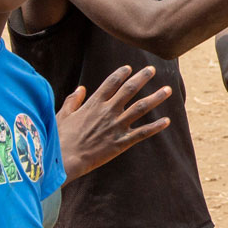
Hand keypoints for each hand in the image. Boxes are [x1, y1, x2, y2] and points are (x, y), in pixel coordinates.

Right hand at [56, 65, 171, 180]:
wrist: (64, 160)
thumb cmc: (60, 138)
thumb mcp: (63, 115)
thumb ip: (73, 100)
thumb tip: (80, 88)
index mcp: (93, 104)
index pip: (111, 83)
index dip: (121, 74)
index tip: (129, 67)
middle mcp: (108, 111)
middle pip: (129, 90)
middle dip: (142, 78)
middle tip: (152, 69)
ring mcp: (116, 126)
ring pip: (140, 108)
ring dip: (155, 98)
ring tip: (168, 90)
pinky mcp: (121, 142)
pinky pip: (142, 133)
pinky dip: (155, 127)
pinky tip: (167, 121)